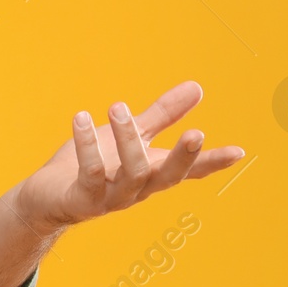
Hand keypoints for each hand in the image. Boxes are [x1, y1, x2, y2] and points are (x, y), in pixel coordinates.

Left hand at [15, 80, 243, 232]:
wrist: (48, 197)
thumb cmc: (94, 163)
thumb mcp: (132, 135)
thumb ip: (163, 115)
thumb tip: (197, 88)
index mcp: (152, 172)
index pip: (189, 170)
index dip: (213, 162)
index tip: (239, 151)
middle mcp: (138, 189)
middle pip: (168, 177)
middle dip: (183, 157)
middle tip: (197, 133)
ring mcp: (112, 197)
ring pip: (131, 173)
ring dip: (127, 139)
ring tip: (117, 106)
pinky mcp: (84, 198)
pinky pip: (90, 173)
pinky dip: (87, 145)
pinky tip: (81, 118)